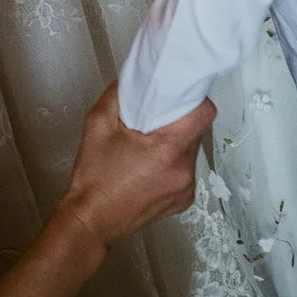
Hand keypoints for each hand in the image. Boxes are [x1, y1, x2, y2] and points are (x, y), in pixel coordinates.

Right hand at [59, 84, 213, 250]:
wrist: (92, 219)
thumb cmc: (95, 175)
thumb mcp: (98, 124)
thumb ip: (119, 94)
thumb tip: (136, 77)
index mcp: (168, 150)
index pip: (204, 114)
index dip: (195, 99)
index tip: (180, 95)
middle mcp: (184, 170)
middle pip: (197, 131)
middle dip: (179, 121)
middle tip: (154, 119)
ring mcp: (186, 188)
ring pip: (191, 150)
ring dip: (176, 143)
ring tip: (149, 145)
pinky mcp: (184, 200)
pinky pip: (186, 170)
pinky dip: (174, 163)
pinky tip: (150, 166)